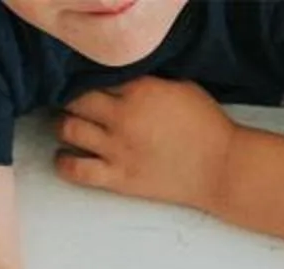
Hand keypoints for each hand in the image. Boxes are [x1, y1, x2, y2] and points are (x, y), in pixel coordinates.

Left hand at [54, 80, 234, 212]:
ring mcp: (118, 149)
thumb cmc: (206, 125)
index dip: (90, 77)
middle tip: (73, 102)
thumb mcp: (180, 86)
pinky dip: (64, 162)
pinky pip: (76, 169)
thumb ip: (147, 80)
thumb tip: (121, 78)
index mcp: (140, 89)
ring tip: (66, 124)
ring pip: (69, 129)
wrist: (221, 168)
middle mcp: (123, 117)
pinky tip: (64, 156)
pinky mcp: (118, 178)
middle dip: (70, 98)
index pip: (97, 75)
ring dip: (62, 124)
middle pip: (75, 99)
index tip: (88, 82)